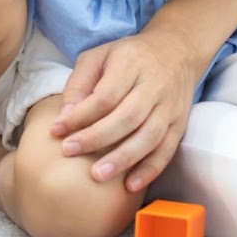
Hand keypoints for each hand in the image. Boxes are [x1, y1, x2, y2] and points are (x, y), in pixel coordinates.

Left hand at [49, 30, 198, 191]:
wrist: (176, 52)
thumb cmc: (129, 56)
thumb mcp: (99, 55)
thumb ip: (80, 82)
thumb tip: (66, 115)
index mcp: (132, 64)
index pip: (105, 95)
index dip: (80, 115)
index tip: (56, 129)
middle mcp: (154, 86)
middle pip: (127, 117)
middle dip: (97, 138)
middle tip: (69, 151)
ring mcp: (170, 107)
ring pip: (149, 137)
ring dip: (123, 159)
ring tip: (97, 175)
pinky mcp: (180, 124)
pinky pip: (167, 150)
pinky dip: (150, 170)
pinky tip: (130, 185)